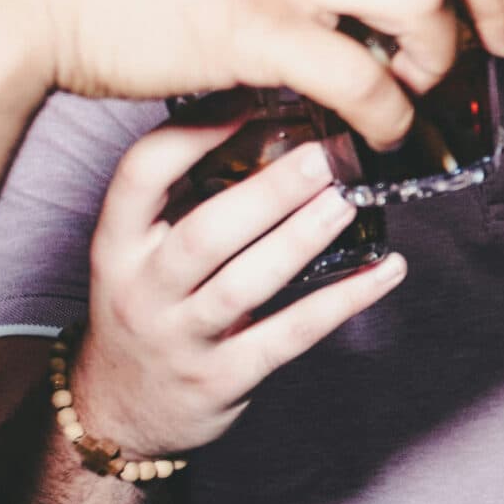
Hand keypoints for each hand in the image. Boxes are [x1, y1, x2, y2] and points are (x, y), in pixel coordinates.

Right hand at [70, 121, 405, 458]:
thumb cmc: (146, 307)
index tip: (248, 94)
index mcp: (117, 243)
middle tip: (324, 153)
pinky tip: (386, 269)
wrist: (119, 410)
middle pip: (204, 233)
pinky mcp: (223, 378)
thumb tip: (267, 119)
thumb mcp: (138, 250)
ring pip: (246, 284)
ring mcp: (181, 338)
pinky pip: (290, 335)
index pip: (140, 175)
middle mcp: (141, 289)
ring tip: (347, 200)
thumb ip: (185, 195)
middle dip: (269, 191)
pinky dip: (344, 300)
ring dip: (301, 239)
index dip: (191, 130)